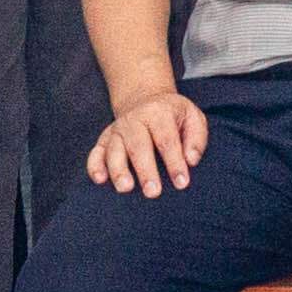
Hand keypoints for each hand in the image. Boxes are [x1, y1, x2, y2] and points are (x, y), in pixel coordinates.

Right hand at [88, 88, 206, 196]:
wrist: (145, 99)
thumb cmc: (173, 114)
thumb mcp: (193, 117)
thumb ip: (196, 138)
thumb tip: (191, 160)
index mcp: (159, 113)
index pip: (167, 140)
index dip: (174, 162)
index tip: (181, 183)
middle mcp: (135, 120)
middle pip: (138, 146)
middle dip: (145, 170)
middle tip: (153, 192)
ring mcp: (117, 129)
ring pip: (114, 150)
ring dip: (118, 170)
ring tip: (125, 188)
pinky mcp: (104, 139)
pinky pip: (96, 152)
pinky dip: (95, 166)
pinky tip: (100, 180)